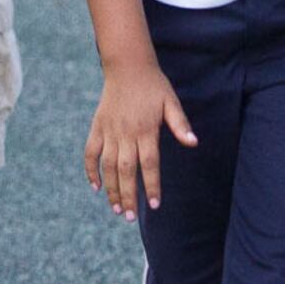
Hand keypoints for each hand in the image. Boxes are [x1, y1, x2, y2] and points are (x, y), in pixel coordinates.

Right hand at [86, 60, 197, 218]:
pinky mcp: (97, 127)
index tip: (154, 205)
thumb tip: (194, 143)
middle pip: (126, 170)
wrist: (127, 66)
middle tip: (130, 218)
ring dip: (111, 189)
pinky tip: (95, 187)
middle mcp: (126, 133)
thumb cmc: (154, 86)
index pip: (149, 164)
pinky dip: (90, 170)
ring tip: (117, 209)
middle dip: (128, 195)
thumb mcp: (171, 102)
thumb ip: (180, 124)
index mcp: (146, 129)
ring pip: (107, 166)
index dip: (151, 185)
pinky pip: (90, 152)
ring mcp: (109, 131)